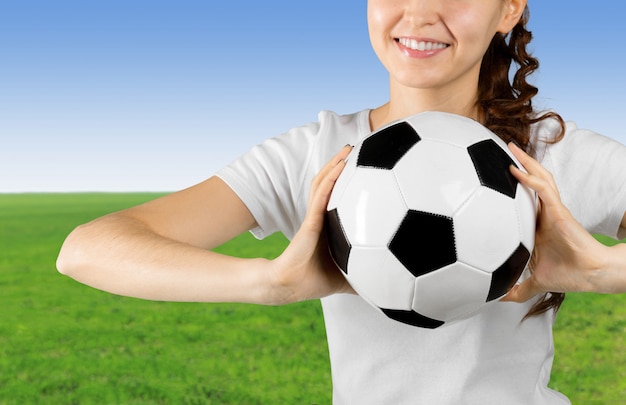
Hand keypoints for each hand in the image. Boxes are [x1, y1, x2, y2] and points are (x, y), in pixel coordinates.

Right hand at [267, 145, 355, 303]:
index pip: (338, 197)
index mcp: (329, 226)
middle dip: (342, 165)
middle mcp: (321, 217)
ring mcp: (314, 217)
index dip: (348, 181)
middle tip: (359, 149)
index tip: (366, 168)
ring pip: (323, 183)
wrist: (292, 285)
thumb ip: (366, 278)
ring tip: (349, 149)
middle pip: (330, 183)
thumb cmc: (315, 281)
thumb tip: (389, 288)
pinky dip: (331, 179)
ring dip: (335, 164)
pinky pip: (321, 196)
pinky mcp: (310, 221)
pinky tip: (341, 165)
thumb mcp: (348, 277)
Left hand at [502, 143, 606, 301]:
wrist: (590, 276)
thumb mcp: (533, 281)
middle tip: (500, 148)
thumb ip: (516, 288)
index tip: (489, 176)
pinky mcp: (559, 212)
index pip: (521, 199)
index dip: (509, 185)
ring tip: (510, 148)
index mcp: (536, 224)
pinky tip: (514, 170)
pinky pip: (543, 192)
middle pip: (530, 181)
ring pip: (538, 179)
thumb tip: (497, 299)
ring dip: (524, 162)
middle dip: (518, 163)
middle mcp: (543, 213)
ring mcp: (552, 210)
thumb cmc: (567, 274)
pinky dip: (529, 179)